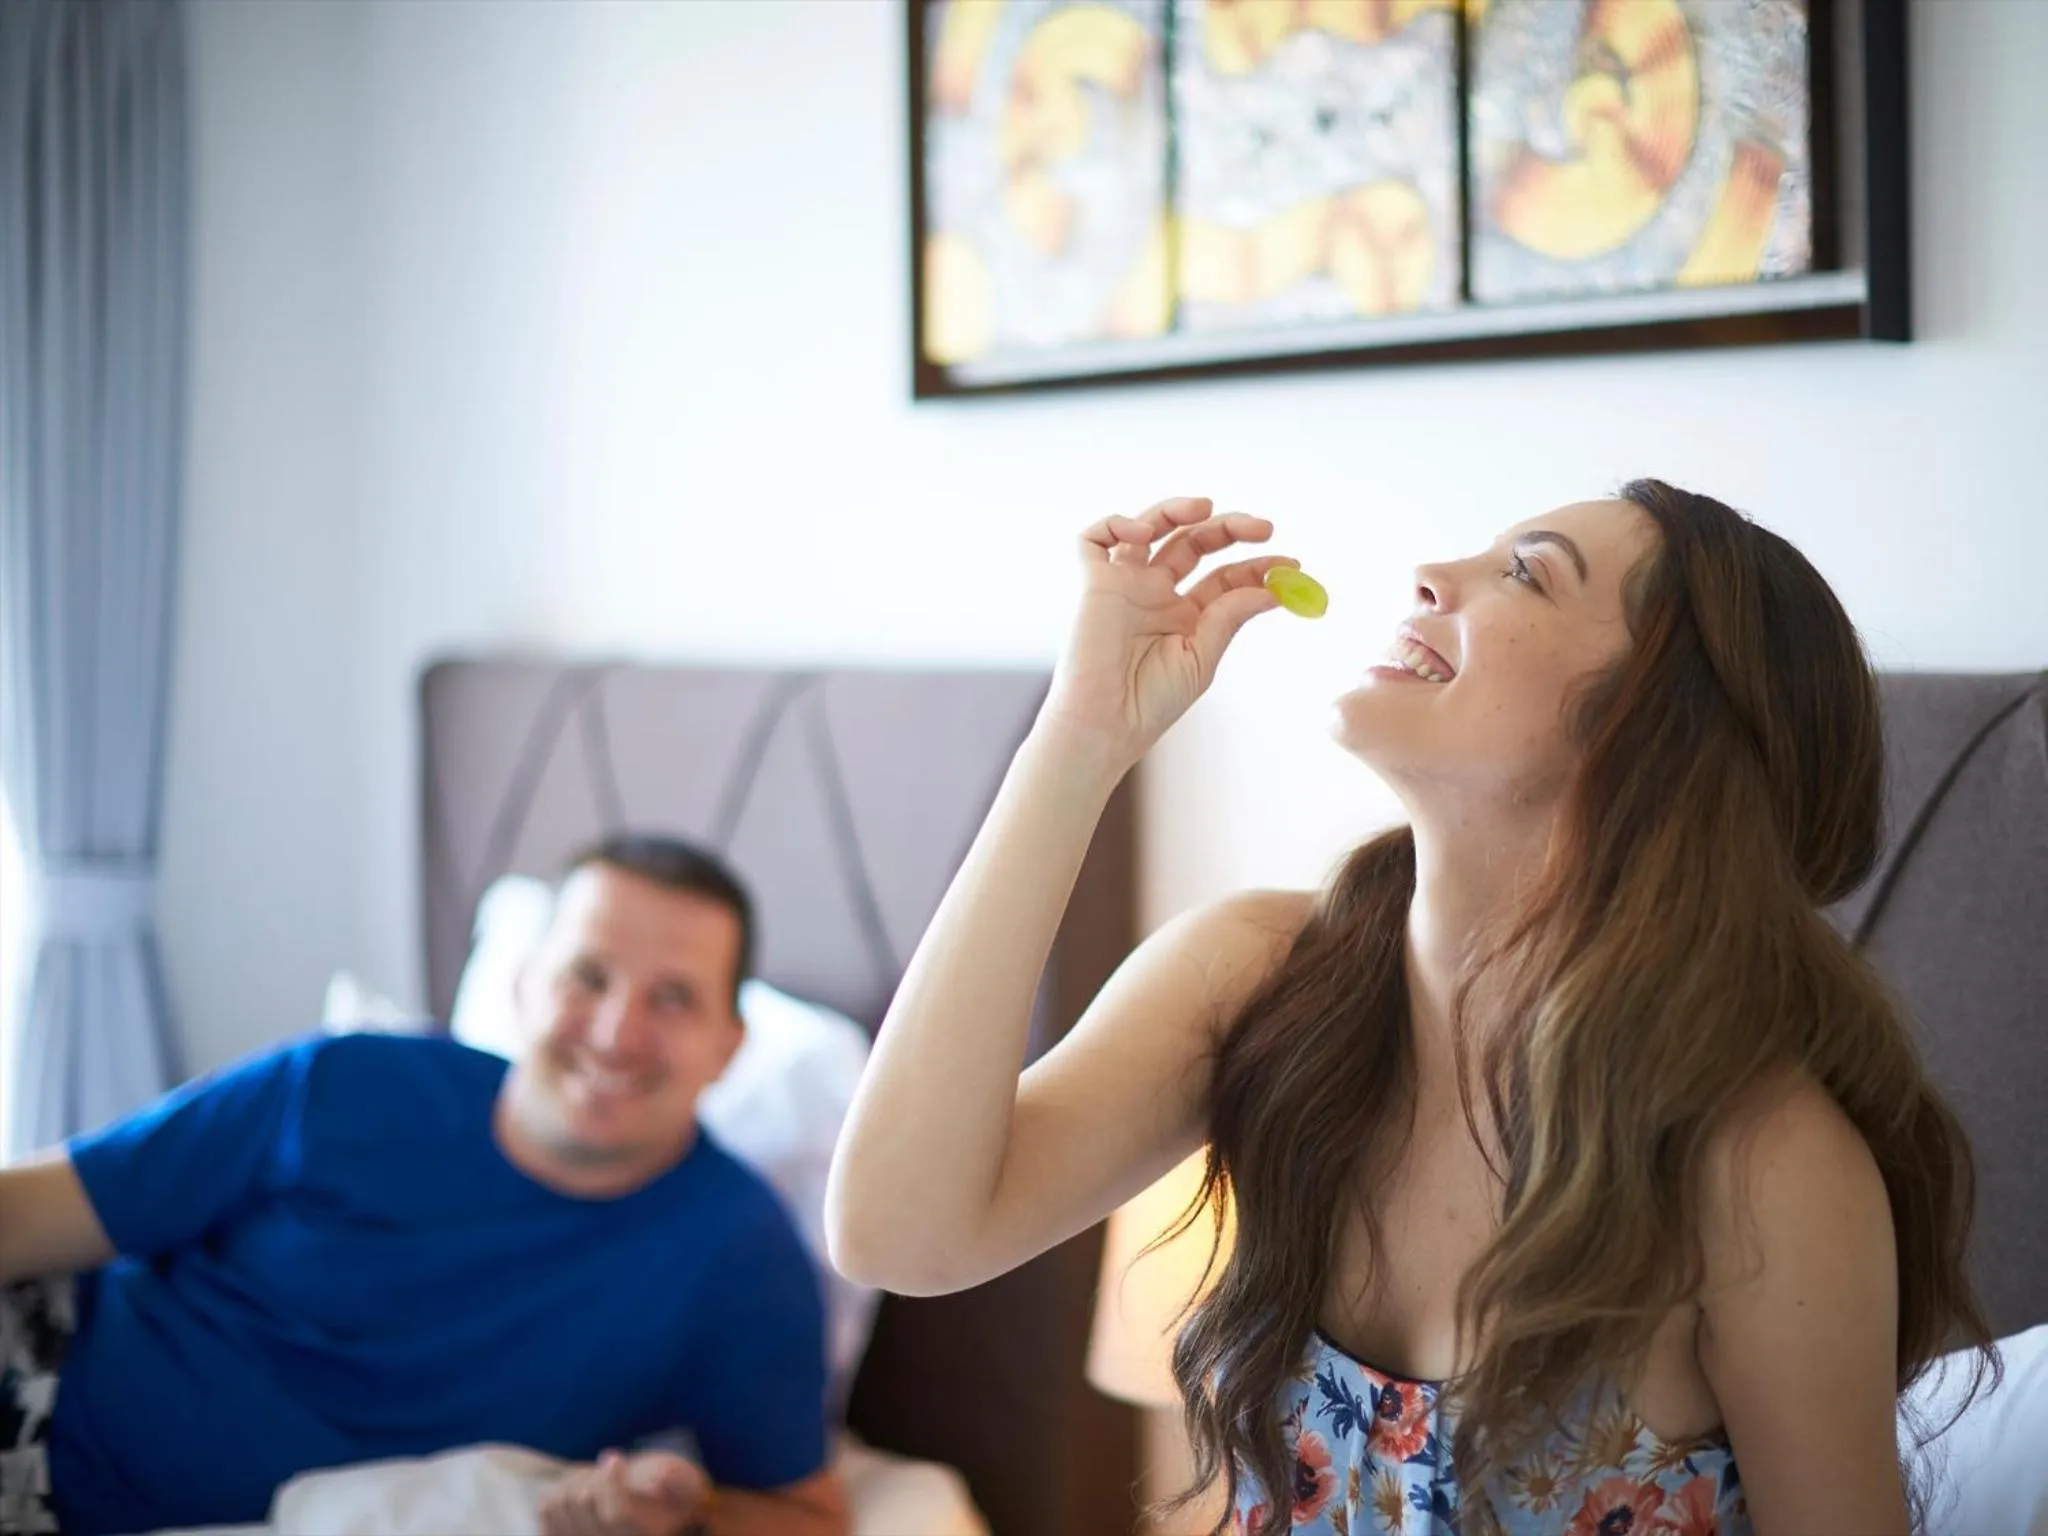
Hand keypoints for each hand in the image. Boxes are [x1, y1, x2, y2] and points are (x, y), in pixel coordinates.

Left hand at [537, 1448, 710, 1535]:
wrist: (651, 1516)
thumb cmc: (671, 1500)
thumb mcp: (688, 1489)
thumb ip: (679, 1482)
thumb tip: (658, 1480)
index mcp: (640, 1535)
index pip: (615, 1513)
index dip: (611, 1481)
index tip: (615, 1457)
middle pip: (585, 1501)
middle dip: (598, 1475)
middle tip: (611, 1466)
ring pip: (562, 1500)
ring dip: (578, 1480)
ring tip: (597, 1478)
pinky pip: (547, 1506)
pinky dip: (561, 1488)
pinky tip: (580, 1488)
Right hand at [1043, 496, 1291, 770]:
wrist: (1105, 724)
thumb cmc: (1150, 704)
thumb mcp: (1202, 658)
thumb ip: (1229, 616)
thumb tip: (1273, 588)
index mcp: (1184, 615)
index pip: (1224, 577)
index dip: (1256, 567)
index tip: (1291, 566)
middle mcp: (1155, 594)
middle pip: (1193, 542)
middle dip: (1228, 529)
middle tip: (1263, 528)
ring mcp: (1124, 585)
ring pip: (1149, 528)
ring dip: (1177, 510)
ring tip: (1208, 507)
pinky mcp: (1093, 584)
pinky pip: (1094, 539)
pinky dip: (1117, 524)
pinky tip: (1144, 534)